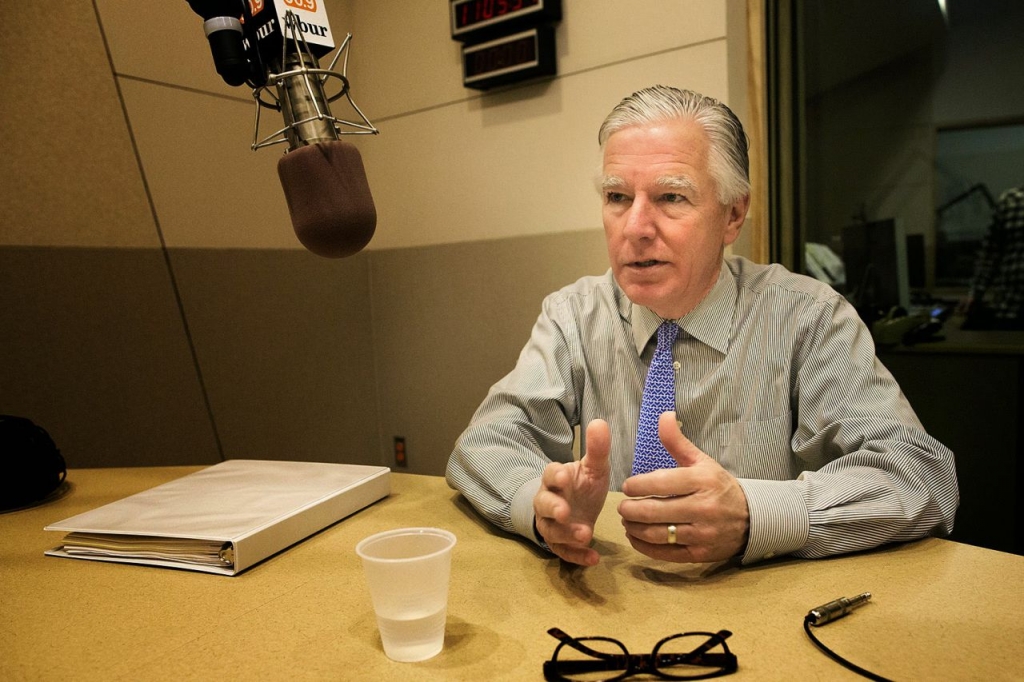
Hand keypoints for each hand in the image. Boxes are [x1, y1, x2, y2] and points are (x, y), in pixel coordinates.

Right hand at [533, 419, 611, 565]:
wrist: (576, 510)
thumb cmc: (583, 486)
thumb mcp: (594, 468)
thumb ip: (597, 449)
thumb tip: (600, 421)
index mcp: (556, 479)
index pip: (549, 474)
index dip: (556, 476)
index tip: (565, 477)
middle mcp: (547, 502)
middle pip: (542, 504)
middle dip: (553, 508)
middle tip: (565, 512)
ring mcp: (551, 525)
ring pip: (551, 531)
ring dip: (567, 534)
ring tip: (586, 535)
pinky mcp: (560, 544)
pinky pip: (563, 552)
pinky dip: (577, 556)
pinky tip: (594, 558)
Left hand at [618, 411, 749, 562]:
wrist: (750, 519)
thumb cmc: (718, 486)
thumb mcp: (701, 461)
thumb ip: (677, 441)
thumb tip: (663, 415)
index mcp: (702, 481)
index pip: (662, 483)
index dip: (638, 485)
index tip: (627, 486)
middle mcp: (703, 508)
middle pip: (656, 511)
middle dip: (631, 510)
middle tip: (621, 507)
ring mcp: (702, 533)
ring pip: (659, 534)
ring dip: (635, 528)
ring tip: (627, 521)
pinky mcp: (700, 554)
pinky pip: (666, 554)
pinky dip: (646, 547)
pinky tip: (635, 537)